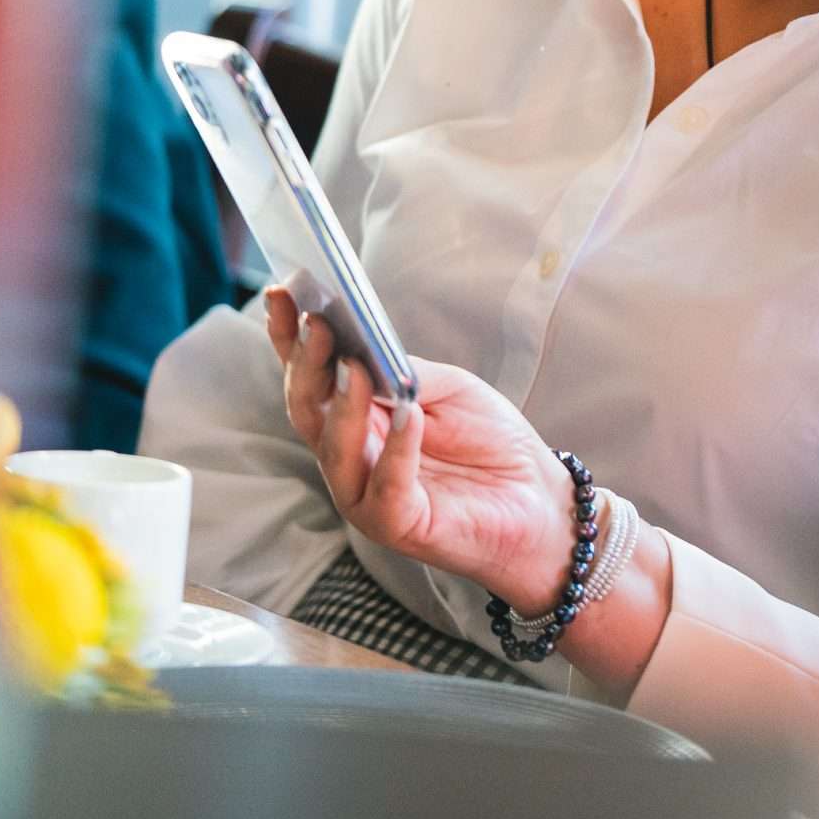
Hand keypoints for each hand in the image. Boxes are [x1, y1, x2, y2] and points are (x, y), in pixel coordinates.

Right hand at [268, 289, 578, 611]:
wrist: (538, 500)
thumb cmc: (490, 442)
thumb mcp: (449, 390)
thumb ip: (406, 372)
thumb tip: (365, 349)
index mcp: (356, 420)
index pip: (310, 377)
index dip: (288, 338)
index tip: (281, 293)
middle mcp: (350, 458)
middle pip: (308, 410)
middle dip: (307, 364)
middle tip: (315, 323)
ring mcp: (368, 495)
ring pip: (336, 450)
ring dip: (344, 405)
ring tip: (353, 367)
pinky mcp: (400, 524)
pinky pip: (388, 488)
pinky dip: (396, 450)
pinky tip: (406, 417)